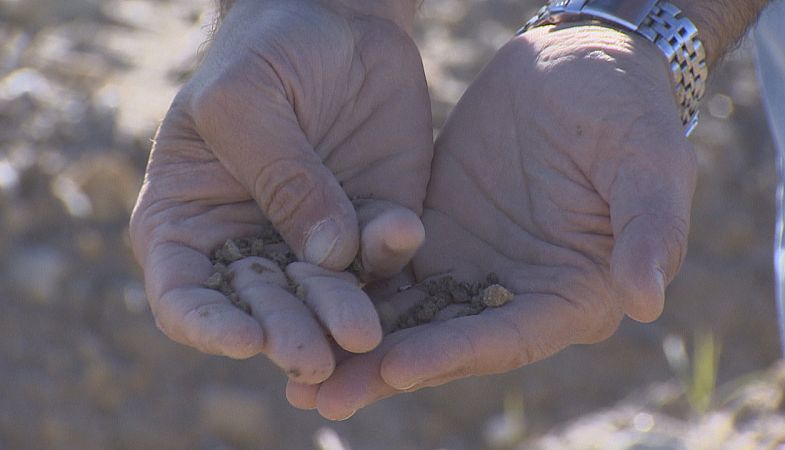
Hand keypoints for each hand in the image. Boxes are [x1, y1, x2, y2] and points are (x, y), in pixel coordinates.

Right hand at [129, 0, 430, 382]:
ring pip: (327, 300)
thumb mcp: (247, 98)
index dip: (208, 326)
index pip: (184, 295)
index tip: (244, 339)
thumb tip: (327, 255)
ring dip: (344, 317)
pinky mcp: (372, 227)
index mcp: (191, 221)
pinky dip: (393, 252)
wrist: (337, 21)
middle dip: (288, 335)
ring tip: (363, 330)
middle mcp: (252, 245)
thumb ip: (278, 174)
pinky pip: (385, 256)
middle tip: (316, 355)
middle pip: (263, 311)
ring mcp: (316, 243)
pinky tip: (400, 229)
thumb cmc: (264, 50)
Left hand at [289, 24, 697, 418]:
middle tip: (323, 398)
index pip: (509, 337)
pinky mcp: (434, 234)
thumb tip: (647, 300)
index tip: (399, 367)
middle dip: (385, 371)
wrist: (575, 62)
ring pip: (408, 315)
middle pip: (447, 343)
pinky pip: (387, 269)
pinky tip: (301, 307)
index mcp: (573, 293)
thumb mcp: (646, 161)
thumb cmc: (625, 108)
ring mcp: (471, 265)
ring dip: (354, 346)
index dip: (456, 354)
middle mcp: (516, 293)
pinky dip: (348, 292)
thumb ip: (648, 228)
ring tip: (293, 377)